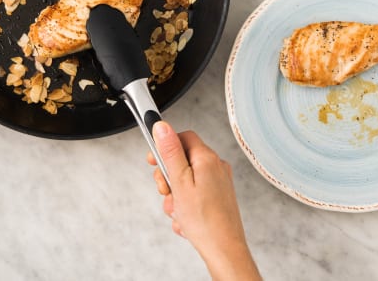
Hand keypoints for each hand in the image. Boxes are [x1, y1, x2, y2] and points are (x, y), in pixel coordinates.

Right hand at [148, 122, 259, 280]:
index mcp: (207, 159)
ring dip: (175, 195)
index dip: (165, 146)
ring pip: (186, 179)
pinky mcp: (218, 197)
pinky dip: (185, 205)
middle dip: (168, 177)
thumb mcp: (179, 182)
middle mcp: (216, 167)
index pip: (182, 137)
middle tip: (166, 191)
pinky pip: (194, 194)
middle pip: (182, 159)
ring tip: (178, 210)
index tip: (153, 160)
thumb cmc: (204, 221)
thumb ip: (170, 152)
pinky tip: (185, 219)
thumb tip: (162, 126)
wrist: (224, 250)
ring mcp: (218, 183)